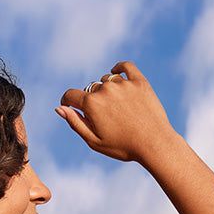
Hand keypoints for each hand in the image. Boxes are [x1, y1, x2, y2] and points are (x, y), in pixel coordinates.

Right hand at [57, 61, 176, 163]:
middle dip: (91, 101)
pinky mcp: (139, 81)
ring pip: (106, 80)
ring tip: (116, 107)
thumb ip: (75, 123)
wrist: (153, 143)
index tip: (69, 106)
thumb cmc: (122, 146)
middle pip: (90, 90)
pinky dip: (118, 68)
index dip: (66, 102)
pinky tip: (115, 71)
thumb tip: (59, 108)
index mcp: (91, 105)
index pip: (70, 95)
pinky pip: (125, 67)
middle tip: (103, 118)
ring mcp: (123, 84)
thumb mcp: (94, 141)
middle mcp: (105, 90)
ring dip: (106, 89)